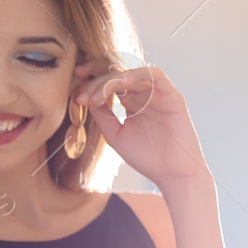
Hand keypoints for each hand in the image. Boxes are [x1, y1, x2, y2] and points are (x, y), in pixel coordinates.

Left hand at [75, 64, 207, 188]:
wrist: (172, 173)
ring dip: (111, 80)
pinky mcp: (172, 96)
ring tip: (95, 94)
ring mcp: (158, 95)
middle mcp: (144, 96)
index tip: (75, 92)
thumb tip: (84, 96)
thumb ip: (102, 115)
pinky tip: (122, 82)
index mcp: (131, 104)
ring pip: (132, 74)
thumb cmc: (146, 157)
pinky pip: (155, 76)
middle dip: (97, 77)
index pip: (110, 85)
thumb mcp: (115, 134)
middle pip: (118, 75)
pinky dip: (137, 74)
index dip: (92, 84)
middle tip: (80, 85)